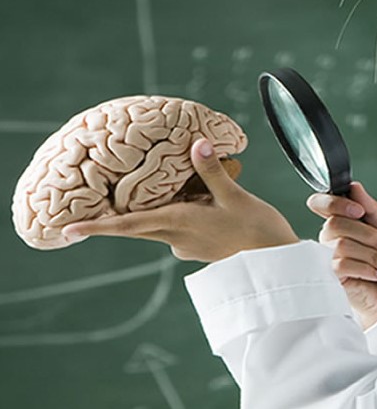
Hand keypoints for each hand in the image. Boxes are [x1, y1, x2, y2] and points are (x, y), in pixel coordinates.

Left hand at [61, 139, 298, 261]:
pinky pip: (180, 226)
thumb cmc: (258, 232)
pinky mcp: (200, 247)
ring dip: (162, 206)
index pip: (127, 226)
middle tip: (95, 206)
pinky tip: (205, 200)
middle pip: (137, 223)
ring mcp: (188, 245)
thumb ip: (212, 170)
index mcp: (178, 223)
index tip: (67, 231)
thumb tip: (196, 143)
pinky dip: (183, 211)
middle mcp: (176, 237)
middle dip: (118, 214)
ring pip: (161, 221)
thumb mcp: (236, 196)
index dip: (96, 228)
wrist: (278, 265)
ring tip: (184, 187)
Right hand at [307, 182, 376, 328]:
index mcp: (346, 222)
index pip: (322, 203)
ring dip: (372, 255)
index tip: (359, 210)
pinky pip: (341, 265)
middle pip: (335, 223)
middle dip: (366, 233)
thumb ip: (373, 210)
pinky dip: (366, 268)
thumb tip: (354, 188)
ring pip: (341, 245)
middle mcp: (333, 239)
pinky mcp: (332, 279)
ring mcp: (330, 259)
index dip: (334, 202)